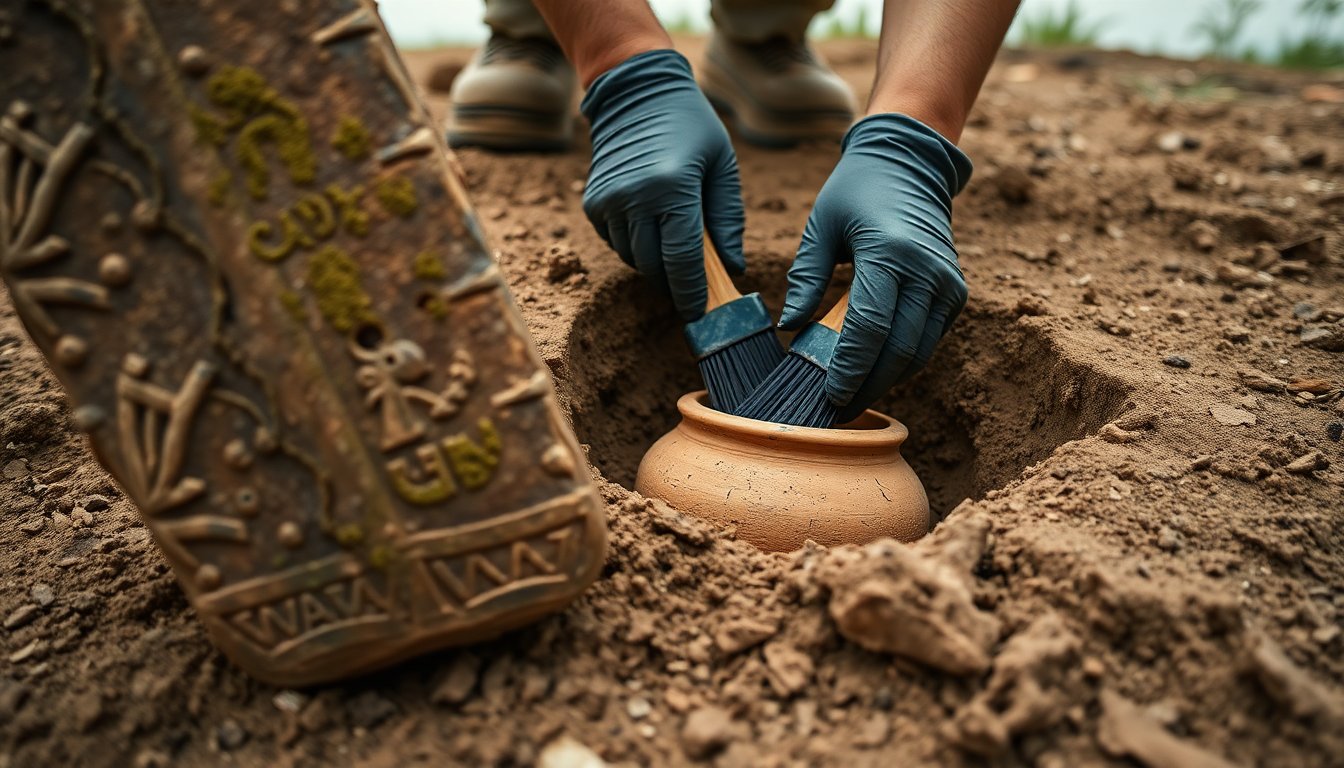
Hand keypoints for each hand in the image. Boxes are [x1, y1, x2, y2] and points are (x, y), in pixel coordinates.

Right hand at [580, 49, 744, 320]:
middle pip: (656, 267)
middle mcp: (635, 198)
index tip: (702, 313)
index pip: (683, 262)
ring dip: (655, 263)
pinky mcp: (593, 204)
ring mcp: (609, 202)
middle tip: (694, 286)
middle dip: (676, 283)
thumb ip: (728, 219)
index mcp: (672, 189)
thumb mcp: (722, 165)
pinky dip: (635, 246)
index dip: (693, 294)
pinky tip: (651, 226)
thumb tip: (733, 268)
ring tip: (674, 246)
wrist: (636, 93)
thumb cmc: (690, 126)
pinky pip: (616, 243)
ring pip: (634, 259)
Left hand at [780, 113, 972, 422]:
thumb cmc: (856, 192)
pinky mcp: (955, 293)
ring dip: (886, 380)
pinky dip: (902, 362)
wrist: (910, 166)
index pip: (870, 328)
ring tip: (851, 398)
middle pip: (899, 350)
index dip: (850, 368)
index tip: (829, 395)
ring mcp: (947, 284)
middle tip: (836, 409)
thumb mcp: (821, 225)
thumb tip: (789, 326)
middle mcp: (927, 272)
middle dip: (868, 386)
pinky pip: (929, 341)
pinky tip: (873, 373)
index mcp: (890, 253)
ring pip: (919, 353)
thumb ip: (805, 276)